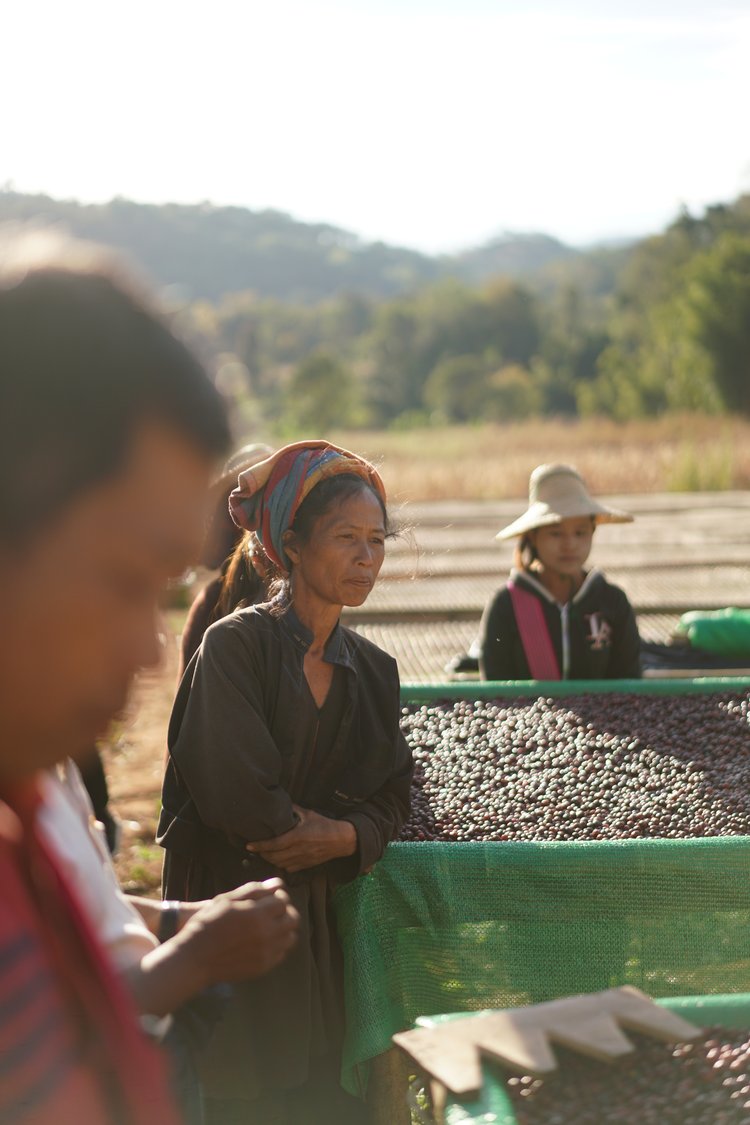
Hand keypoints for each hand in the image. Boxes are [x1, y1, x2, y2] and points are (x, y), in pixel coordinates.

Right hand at [174, 878, 298, 986]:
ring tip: (268, 926)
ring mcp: (266, 953)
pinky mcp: (263, 967)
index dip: (277, 897)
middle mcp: (267, 934)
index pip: (283, 901)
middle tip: (271, 911)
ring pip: (290, 937)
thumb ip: (255, 890)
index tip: (268, 899)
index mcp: (257, 915)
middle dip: (284, 912)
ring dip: (283, 929)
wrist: (195, 958)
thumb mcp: (227, 900)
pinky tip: (263, 941)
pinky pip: (281, 953)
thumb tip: (278, 883)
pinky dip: (277, 945)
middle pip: (292, 919)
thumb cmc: (208, 924)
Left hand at [246, 807, 356, 872]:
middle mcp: (298, 850)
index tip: (249, 845)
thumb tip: (280, 802)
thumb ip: (293, 809)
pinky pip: (288, 869)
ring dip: (269, 860)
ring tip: (264, 854)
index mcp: (298, 836)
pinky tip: (278, 859)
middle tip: (255, 849)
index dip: (260, 845)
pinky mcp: (305, 865)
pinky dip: (280, 865)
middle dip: (262, 854)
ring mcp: (301, 859)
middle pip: (273, 856)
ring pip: (279, 864)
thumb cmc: (324, 825)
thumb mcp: (308, 814)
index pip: (274, 844)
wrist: (340, 840)